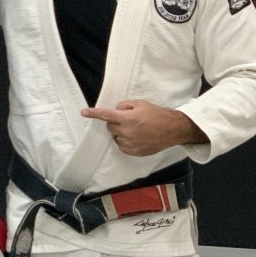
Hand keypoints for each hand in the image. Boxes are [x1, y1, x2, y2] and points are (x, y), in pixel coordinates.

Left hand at [81, 99, 206, 155]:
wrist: (172, 130)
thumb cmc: (157, 115)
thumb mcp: (141, 104)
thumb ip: (125, 106)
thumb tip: (116, 110)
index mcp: (128, 119)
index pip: (106, 115)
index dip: (93, 113)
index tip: (83, 112)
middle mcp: (127, 132)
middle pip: (111, 126)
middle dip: (116, 122)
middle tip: (129, 119)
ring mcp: (130, 144)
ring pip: (116, 136)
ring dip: (121, 132)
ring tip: (136, 129)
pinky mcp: (134, 152)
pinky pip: (122, 145)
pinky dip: (125, 140)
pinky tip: (137, 137)